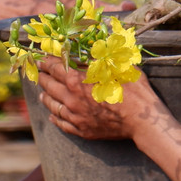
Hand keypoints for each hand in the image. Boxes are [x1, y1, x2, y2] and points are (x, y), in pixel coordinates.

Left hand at [35, 60, 162, 139]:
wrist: (143, 121)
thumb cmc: (132, 90)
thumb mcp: (115, 66)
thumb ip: (97, 59)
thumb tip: (86, 50)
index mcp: (77, 81)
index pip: (55, 68)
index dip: (46, 62)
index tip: (40, 60)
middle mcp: (71, 99)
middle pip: (50, 87)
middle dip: (43, 78)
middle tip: (38, 74)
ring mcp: (75, 117)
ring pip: (53, 106)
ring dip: (45, 97)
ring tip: (42, 94)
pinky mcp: (82, 130)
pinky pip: (62, 123)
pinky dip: (55, 117)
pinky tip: (52, 115)